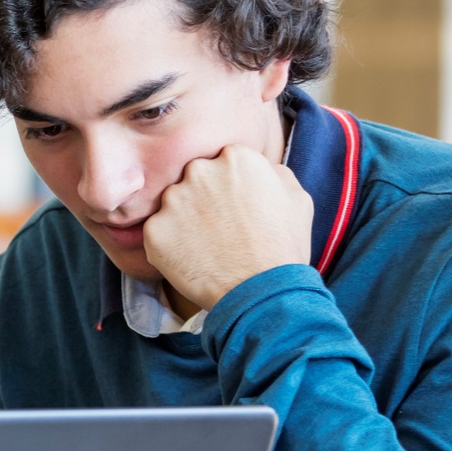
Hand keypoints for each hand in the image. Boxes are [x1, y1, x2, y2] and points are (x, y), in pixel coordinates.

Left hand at [143, 144, 313, 311]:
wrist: (261, 292)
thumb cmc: (283, 248)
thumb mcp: (297, 199)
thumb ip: (273, 173)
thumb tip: (260, 170)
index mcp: (235, 157)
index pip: (222, 162)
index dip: (227, 187)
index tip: (233, 207)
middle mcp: (200, 170)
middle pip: (193, 177)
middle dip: (202, 197)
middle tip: (218, 228)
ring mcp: (173, 200)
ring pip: (172, 204)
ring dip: (183, 220)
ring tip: (206, 247)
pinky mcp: (155, 230)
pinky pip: (158, 232)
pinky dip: (170, 245)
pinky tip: (192, 260)